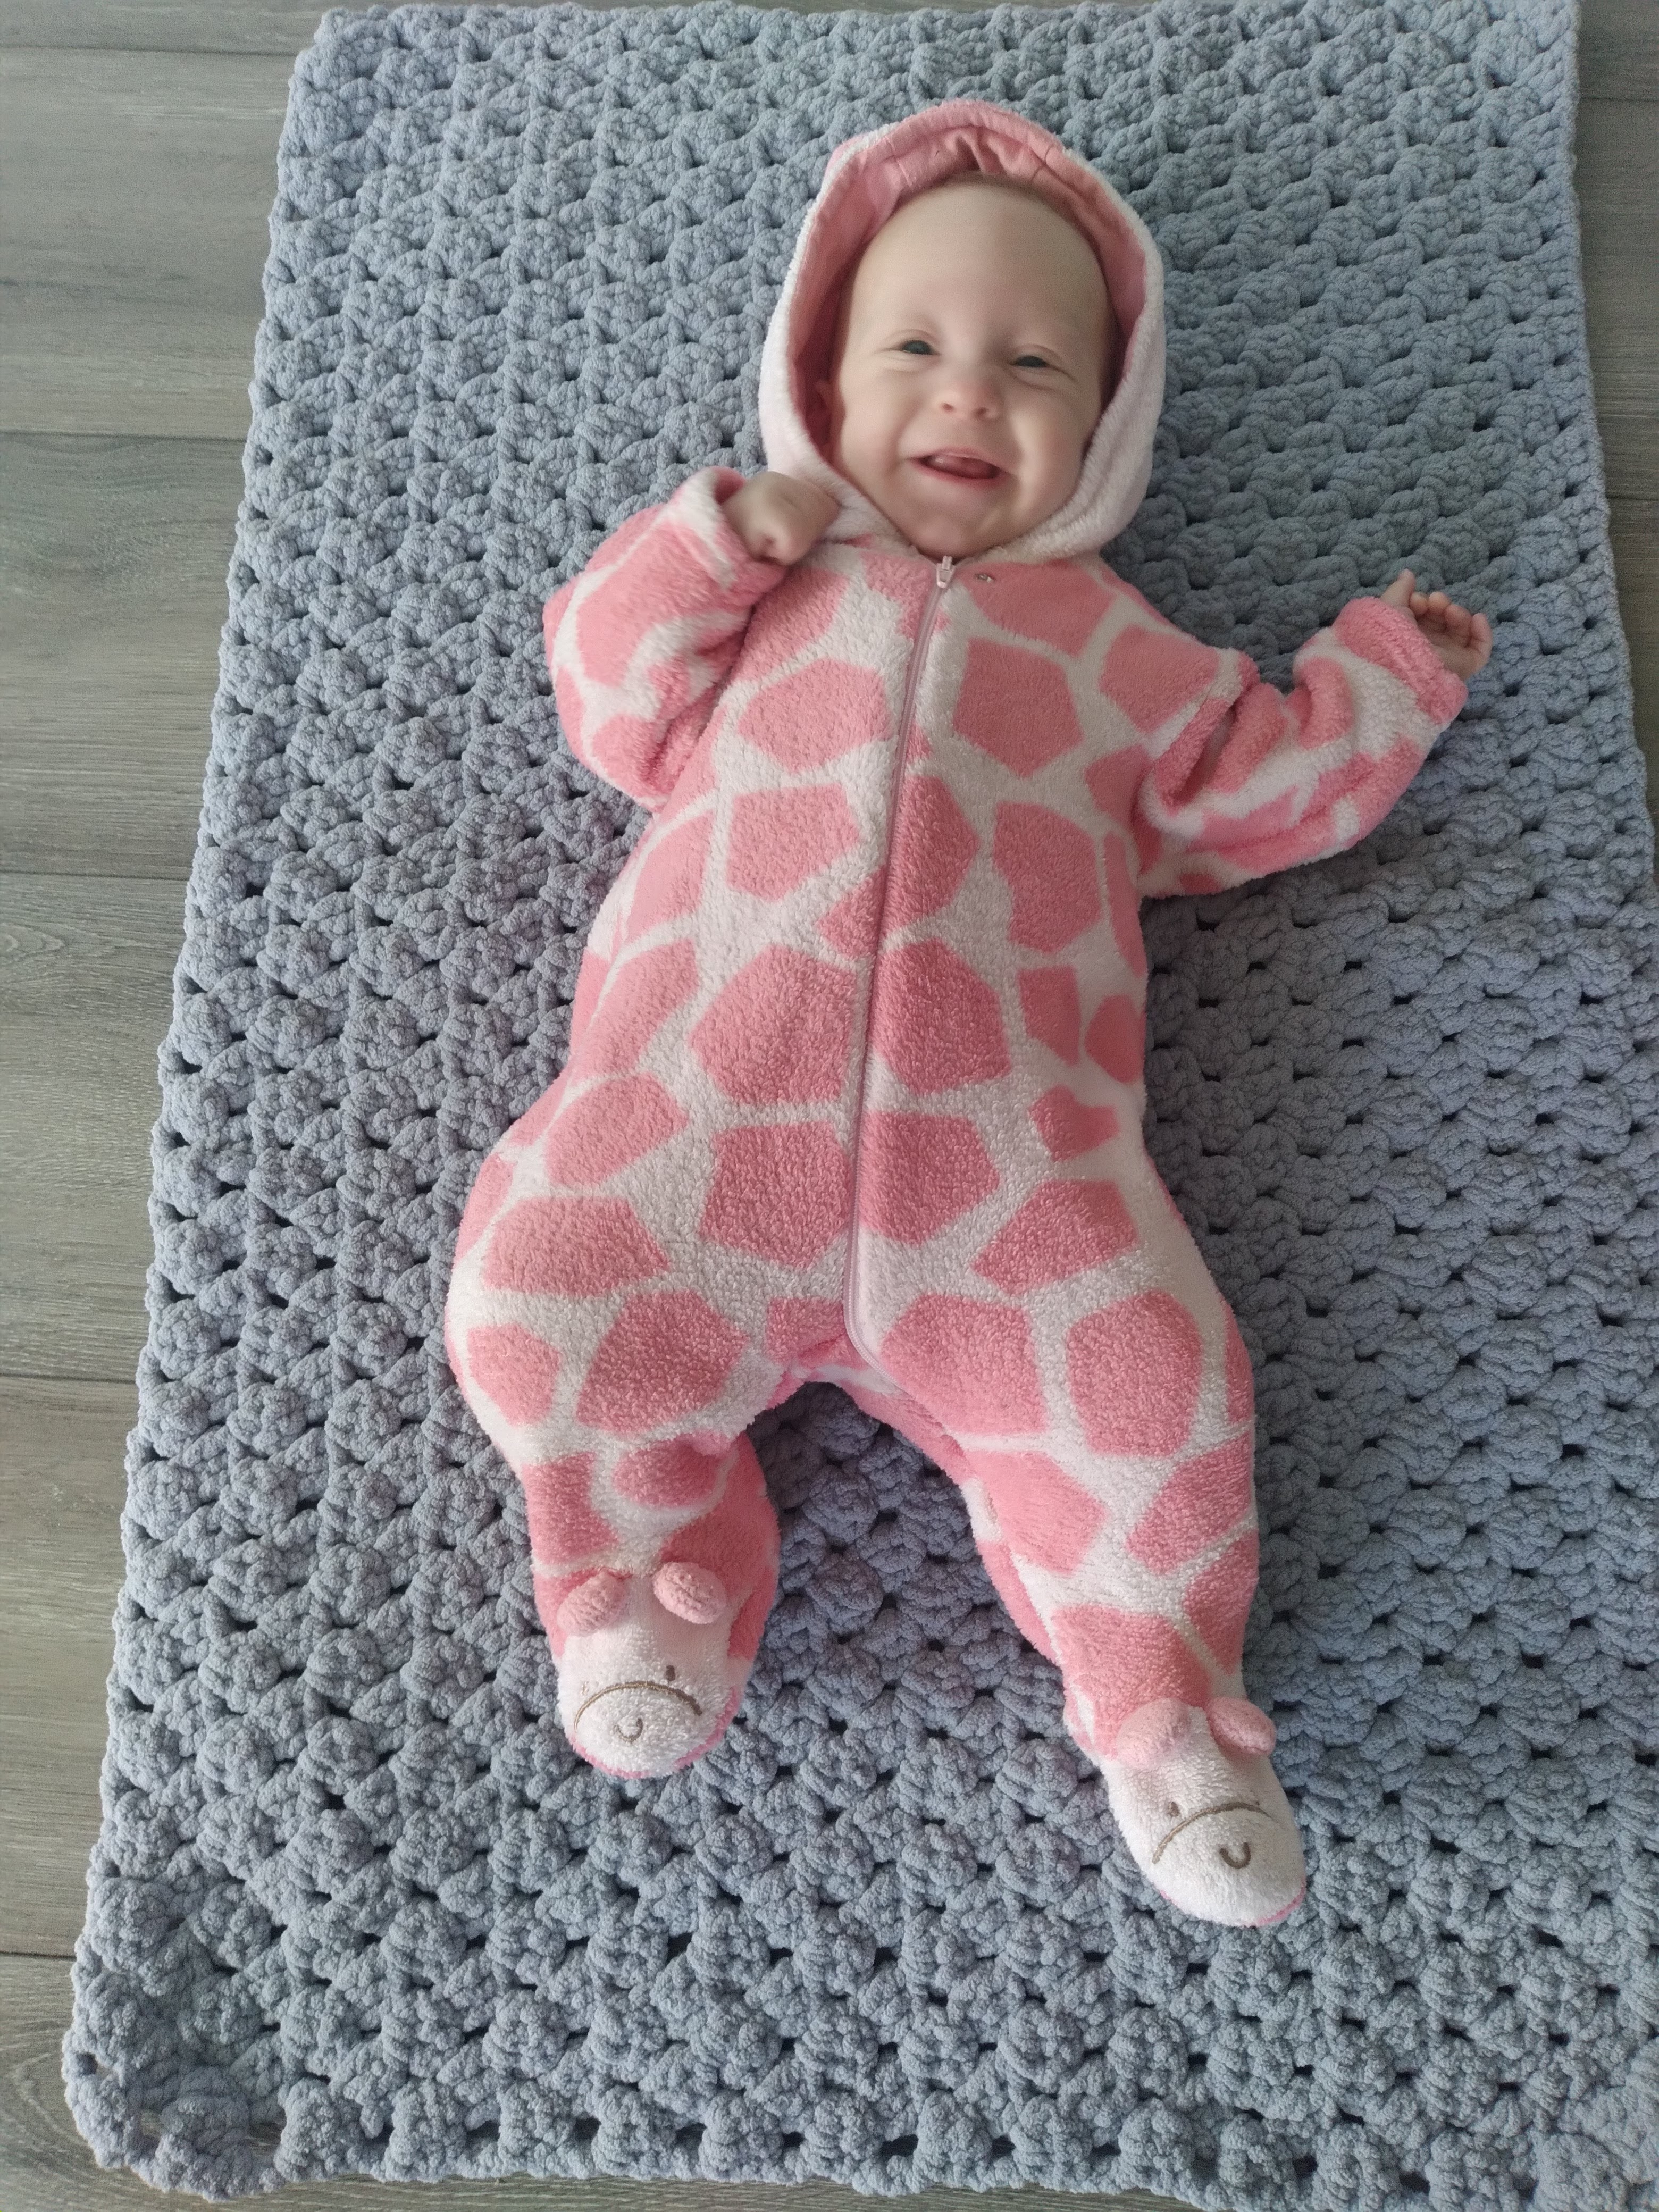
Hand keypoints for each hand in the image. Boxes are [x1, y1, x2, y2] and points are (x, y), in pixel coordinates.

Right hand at [722, 472, 838, 564]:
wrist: (703, 562)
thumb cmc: (743, 553)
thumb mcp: (775, 530)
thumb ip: (801, 517)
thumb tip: (833, 513)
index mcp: (779, 480)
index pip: (827, 504)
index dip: (812, 529)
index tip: (780, 540)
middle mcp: (774, 479)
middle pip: (825, 512)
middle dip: (804, 537)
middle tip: (771, 547)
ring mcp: (767, 491)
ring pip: (812, 527)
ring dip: (792, 550)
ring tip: (764, 551)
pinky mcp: (763, 510)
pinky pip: (796, 541)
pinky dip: (783, 556)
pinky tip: (760, 554)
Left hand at [1381, 570, 1492, 680]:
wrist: (1396, 665)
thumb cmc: (1388, 636)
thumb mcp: (1389, 607)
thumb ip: (1400, 590)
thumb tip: (1407, 574)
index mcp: (1408, 636)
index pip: (1424, 616)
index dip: (1423, 602)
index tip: (1417, 599)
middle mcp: (1427, 647)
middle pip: (1444, 621)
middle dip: (1442, 606)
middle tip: (1435, 601)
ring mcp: (1446, 658)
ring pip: (1462, 632)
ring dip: (1460, 614)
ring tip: (1451, 610)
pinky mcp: (1462, 667)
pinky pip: (1480, 651)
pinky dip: (1483, 633)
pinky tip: (1477, 618)